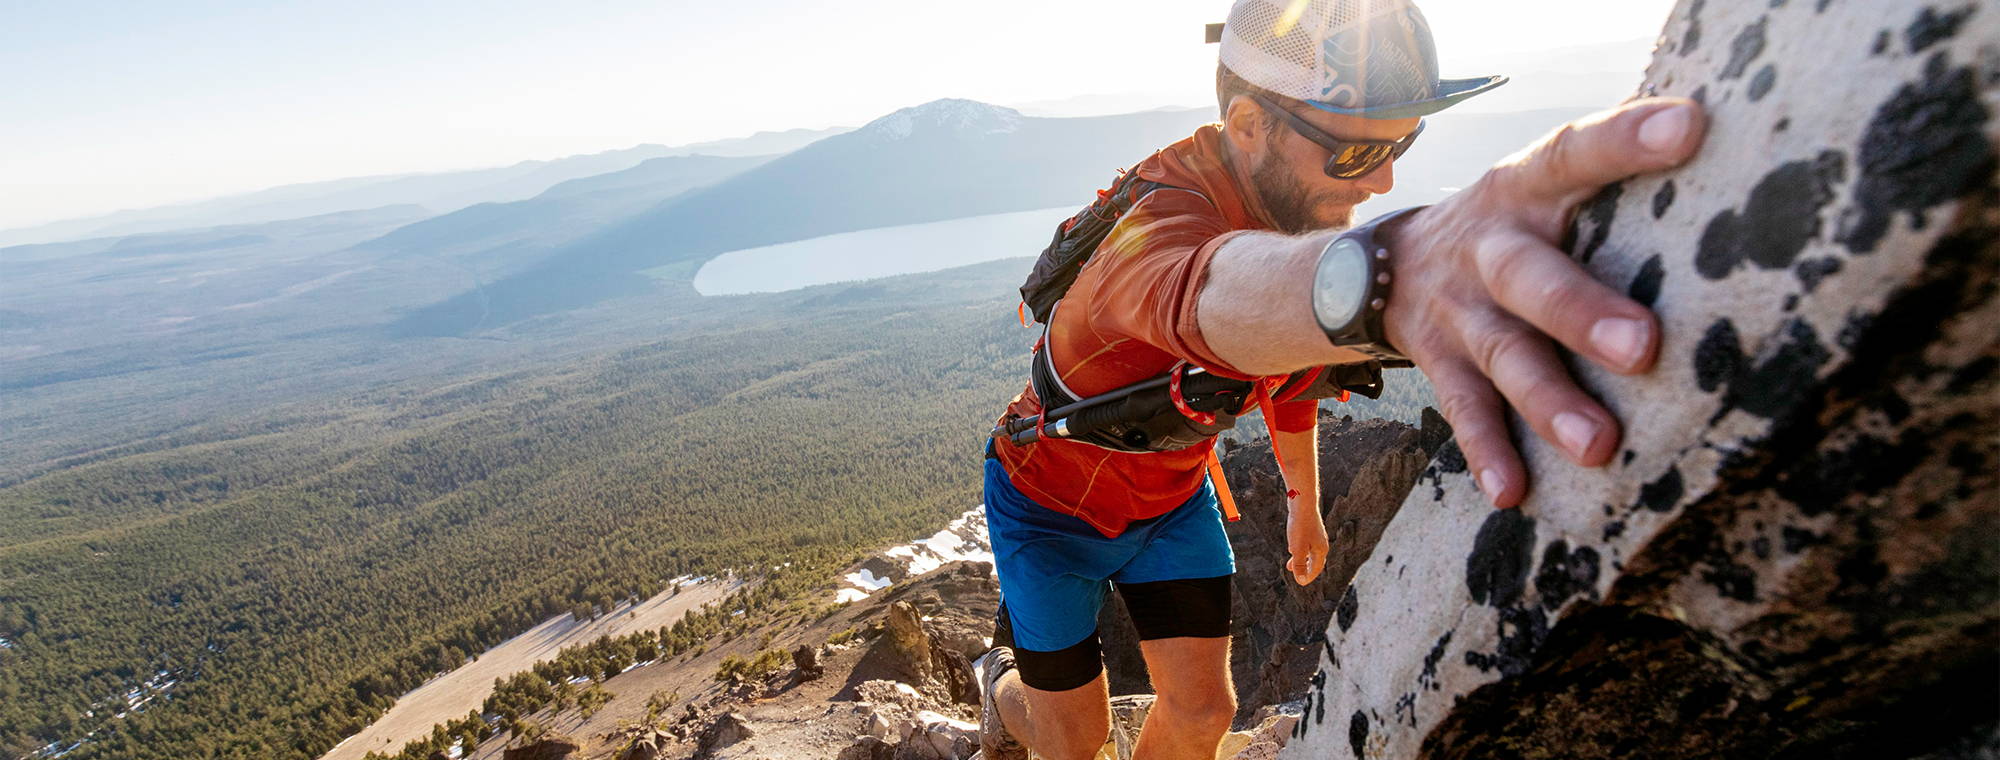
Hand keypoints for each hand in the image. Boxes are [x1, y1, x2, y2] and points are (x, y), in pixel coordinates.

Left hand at [1285, 500, 1329, 585]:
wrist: (1302, 502)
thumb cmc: (1300, 526)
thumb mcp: (1297, 549)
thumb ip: (1300, 565)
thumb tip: (1300, 581)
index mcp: (1321, 550)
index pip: (1316, 569)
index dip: (1307, 577)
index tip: (1299, 583)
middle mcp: (1321, 543)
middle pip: (1314, 561)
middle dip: (1304, 570)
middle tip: (1296, 576)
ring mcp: (1317, 535)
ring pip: (1309, 552)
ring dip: (1300, 560)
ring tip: (1290, 565)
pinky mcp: (1310, 527)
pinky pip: (1306, 543)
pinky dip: (1300, 549)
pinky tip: (1291, 547)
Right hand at [1379, 98, 1706, 507]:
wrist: (1384, 266)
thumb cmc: (1514, 227)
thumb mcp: (1542, 189)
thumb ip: (1610, 188)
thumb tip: (1739, 185)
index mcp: (1525, 190)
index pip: (1574, 153)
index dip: (1626, 140)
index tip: (1692, 128)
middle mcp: (1489, 247)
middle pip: (1530, 276)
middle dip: (1582, 312)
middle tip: (1644, 347)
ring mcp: (1459, 309)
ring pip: (1504, 354)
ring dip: (1548, 400)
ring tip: (1597, 445)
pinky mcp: (1438, 362)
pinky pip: (1463, 409)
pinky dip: (1487, 451)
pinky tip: (1513, 492)